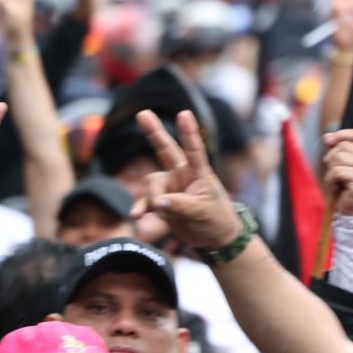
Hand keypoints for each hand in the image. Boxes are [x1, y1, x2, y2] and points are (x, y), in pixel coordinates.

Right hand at [132, 109, 240, 249]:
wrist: (211, 238)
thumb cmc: (215, 220)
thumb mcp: (202, 213)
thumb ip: (180, 206)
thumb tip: (158, 202)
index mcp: (199, 174)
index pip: (194, 150)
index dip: (189, 132)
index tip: (184, 114)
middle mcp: (182, 176)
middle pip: (165, 150)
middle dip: (153, 132)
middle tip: (142, 114)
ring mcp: (169, 188)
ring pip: (151, 184)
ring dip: (151, 198)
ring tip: (157, 214)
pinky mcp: (160, 203)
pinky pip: (145, 202)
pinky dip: (140, 208)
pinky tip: (136, 216)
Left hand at [321, 128, 352, 215]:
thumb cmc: (346, 189)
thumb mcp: (341, 167)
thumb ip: (337, 151)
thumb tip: (327, 136)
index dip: (340, 135)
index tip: (328, 142)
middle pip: (341, 146)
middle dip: (330, 160)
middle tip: (335, 174)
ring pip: (337, 157)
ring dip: (330, 171)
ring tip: (337, 182)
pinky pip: (337, 171)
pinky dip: (331, 180)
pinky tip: (336, 188)